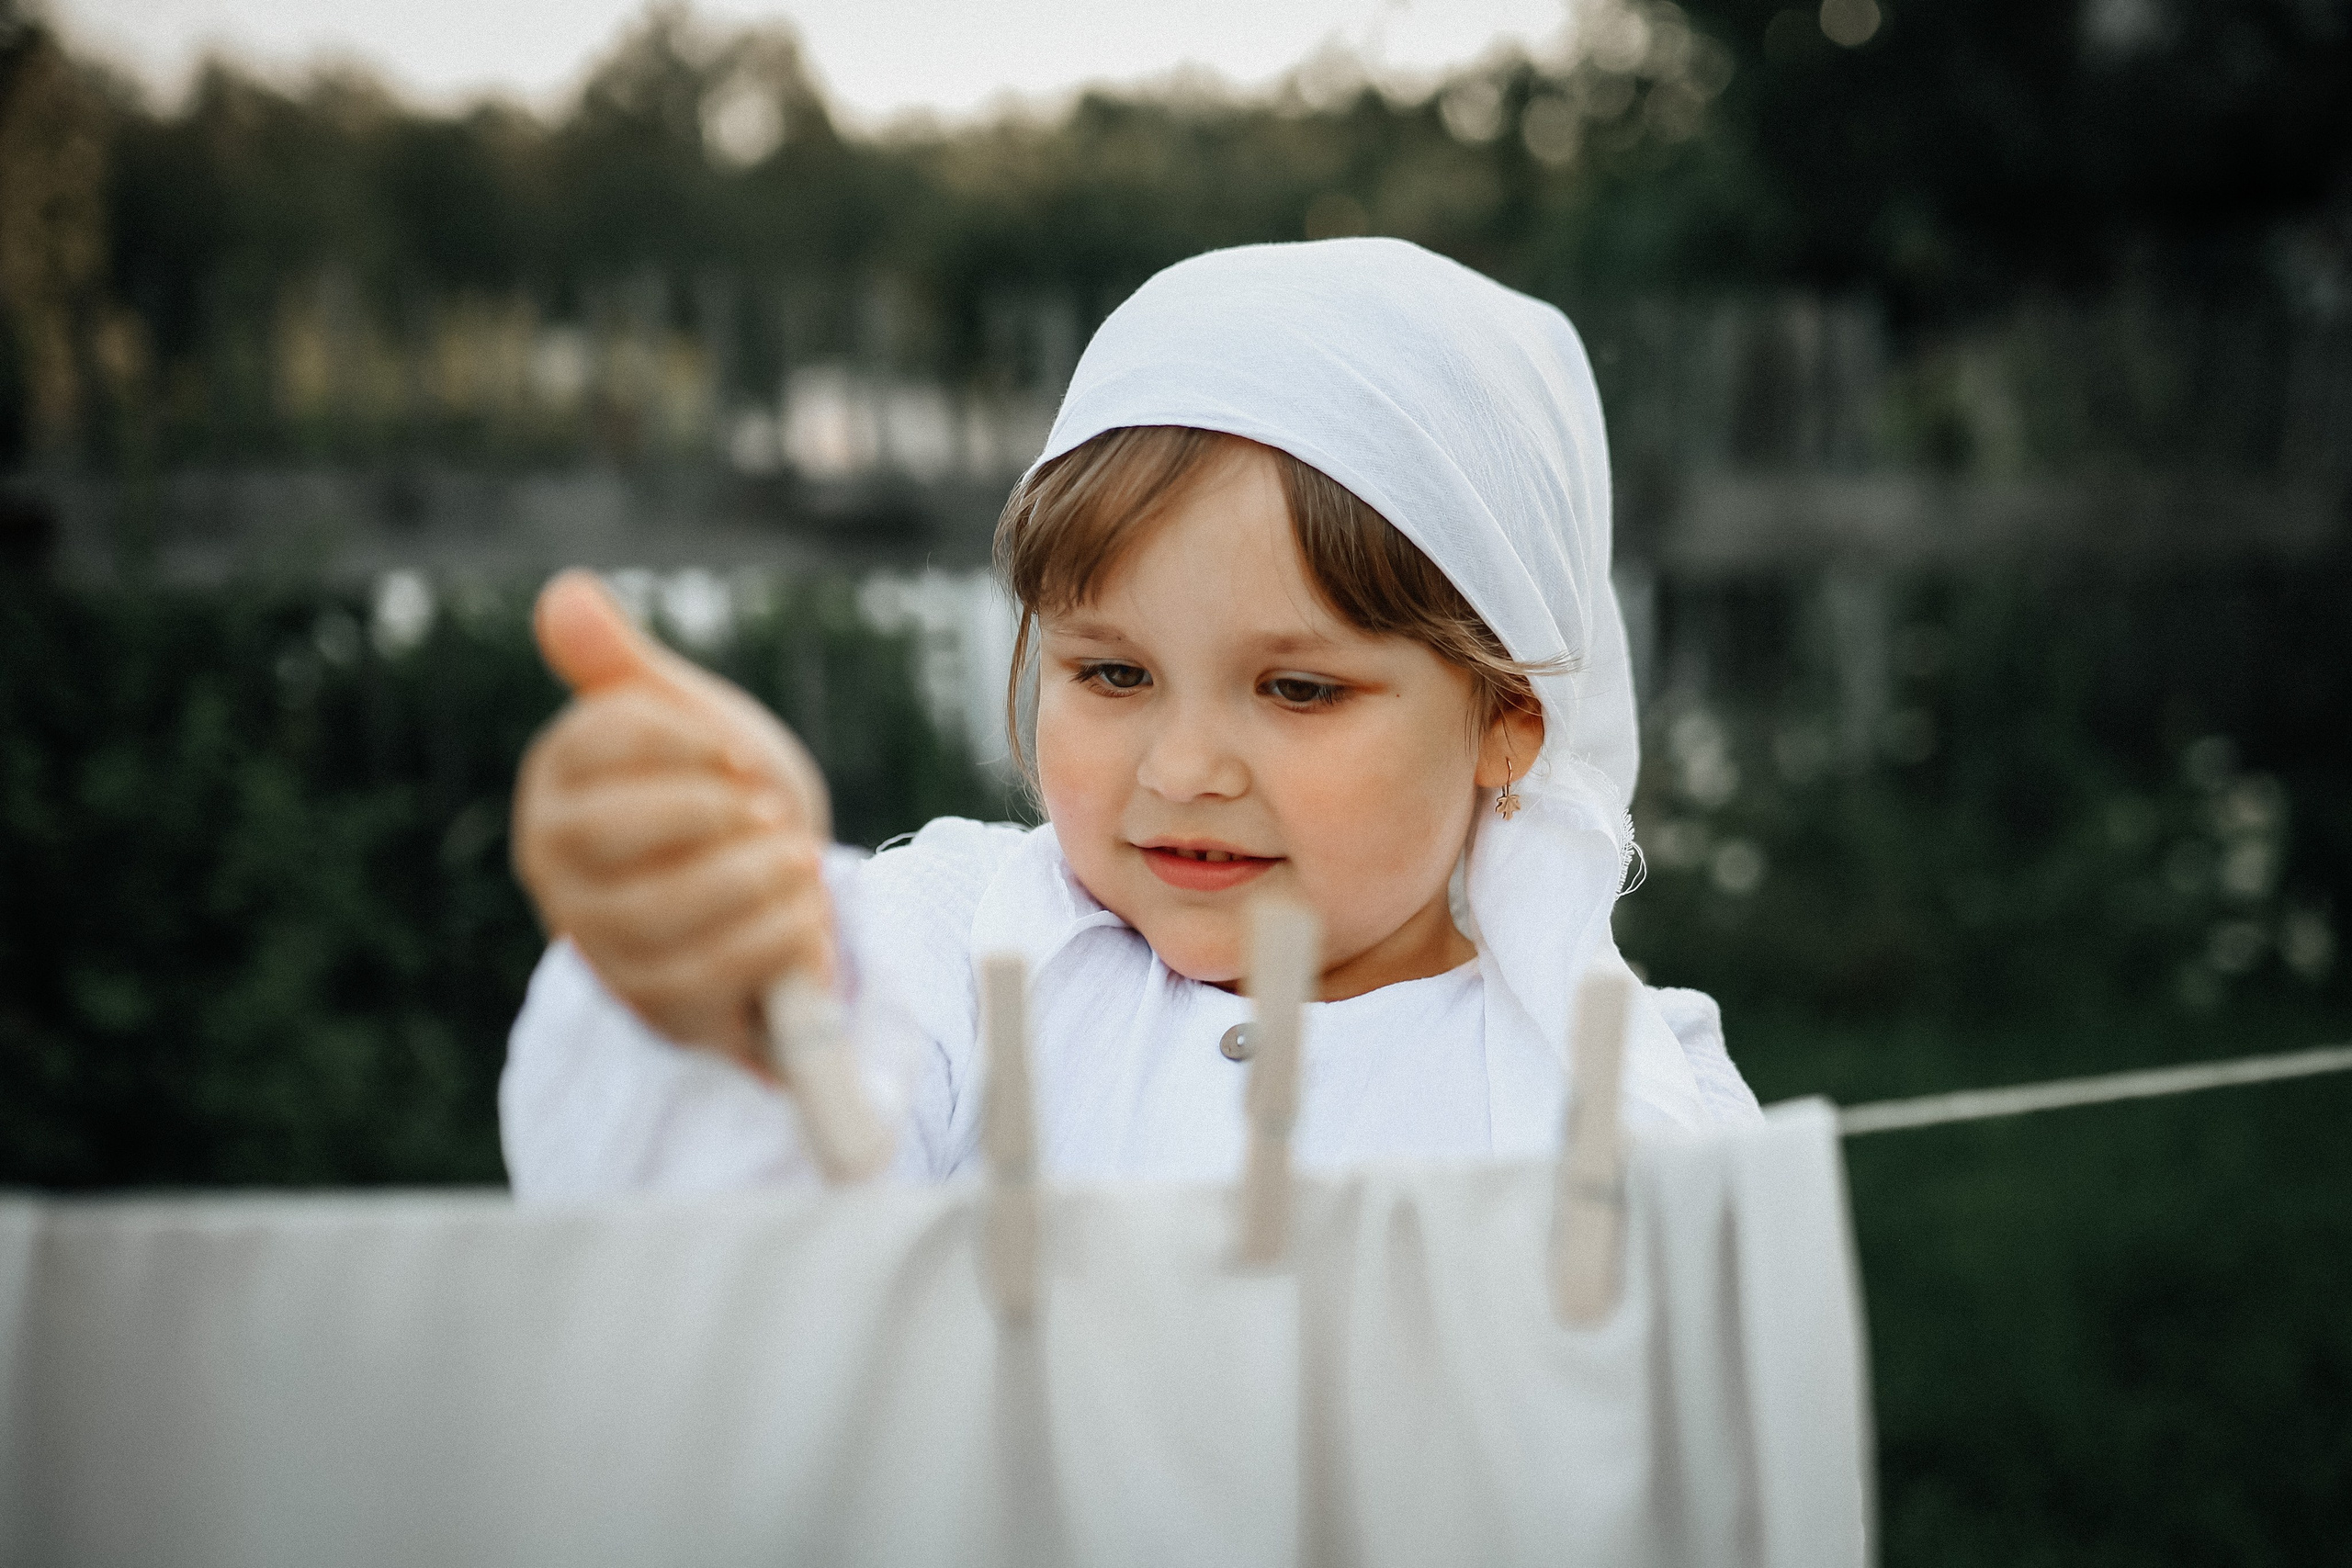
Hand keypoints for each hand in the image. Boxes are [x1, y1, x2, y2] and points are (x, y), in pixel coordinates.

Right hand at [512, 571, 834, 1071]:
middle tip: (767, 809)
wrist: (767, 895)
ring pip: (660, 910)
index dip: (683, 741)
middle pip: (613, 830)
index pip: (597, 743)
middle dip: (711, 812)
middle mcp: (556, 867)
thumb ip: (622, 667)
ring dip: (750, 877)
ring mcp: (601, 942)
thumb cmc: (718, 796)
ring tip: (797, 859)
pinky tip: (806, 912)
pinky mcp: (655, 1003)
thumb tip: (564, 591)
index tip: (737, 754)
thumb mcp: (684, 722)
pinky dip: (770, 939)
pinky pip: (704, 978)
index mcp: (556, 785)